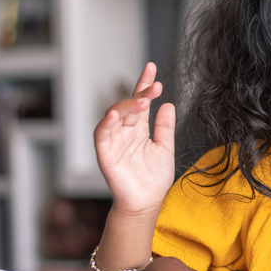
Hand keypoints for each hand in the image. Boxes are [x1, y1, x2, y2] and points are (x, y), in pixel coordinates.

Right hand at [94, 62, 175, 217]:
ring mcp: (113, 141)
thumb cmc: (154, 177)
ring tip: (143, 99)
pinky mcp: (105, 154)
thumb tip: (168, 104)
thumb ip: (165, 127)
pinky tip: (115, 114)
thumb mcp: (165, 147)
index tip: (152, 67)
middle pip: (128, 106)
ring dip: (127, 105)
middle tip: (155, 86)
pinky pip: (101, 135)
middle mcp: (124, 131)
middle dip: (140, 94)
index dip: (144, 84)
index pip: (140, 101)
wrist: (147, 202)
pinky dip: (106, 124)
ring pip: (114, 115)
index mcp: (138, 128)